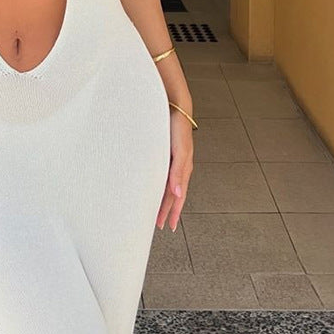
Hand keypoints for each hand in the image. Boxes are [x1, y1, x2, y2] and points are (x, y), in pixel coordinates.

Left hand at [155, 110, 193, 232]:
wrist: (175, 108)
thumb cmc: (178, 128)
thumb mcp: (181, 151)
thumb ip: (178, 172)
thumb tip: (176, 193)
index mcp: (182, 170)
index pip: (176, 197)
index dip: (171, 212)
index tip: (166, 226)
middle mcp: (177, 168)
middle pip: (171, 195)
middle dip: (165, 210)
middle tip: (158, 225)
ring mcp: (171, 161)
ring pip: (166, 186)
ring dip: (161, 199)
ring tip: (155, 211)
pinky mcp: (164, 154)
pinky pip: (161, 175)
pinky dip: (158, 185)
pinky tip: (152, 187)